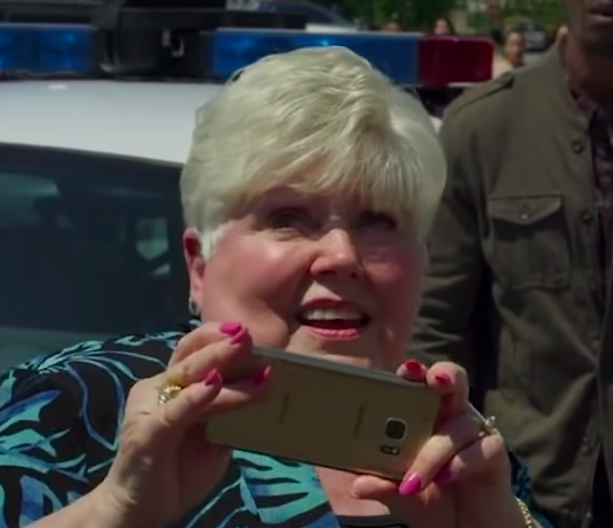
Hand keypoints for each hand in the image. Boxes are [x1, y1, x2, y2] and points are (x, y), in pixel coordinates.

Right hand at [93, 322, 267, 527]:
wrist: (139, 511)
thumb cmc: (176, 470)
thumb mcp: (212, 437)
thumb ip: (228, 412)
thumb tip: (262, 389)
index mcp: (173, 387)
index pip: (192, 352)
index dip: (215, 337)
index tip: (244, 329)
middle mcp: (158, 389)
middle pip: (190, 357)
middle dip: (220, 344)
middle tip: (247, 335)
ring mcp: (150, 409)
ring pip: (188, 378)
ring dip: (219, 363)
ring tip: (244, 349)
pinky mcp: (147, 433)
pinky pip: (174, 411)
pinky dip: (195, 397)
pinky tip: (213, 385)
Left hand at [350, 361, 524, 527]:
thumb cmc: (431, 499)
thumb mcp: (400, 494)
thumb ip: (382, 485)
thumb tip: (358, 485)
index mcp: (424, 414)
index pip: (419, 383)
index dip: (414, 372)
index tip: (406, 370)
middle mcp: (451, 414)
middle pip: (452, 379)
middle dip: (442, 376)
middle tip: (432, 382)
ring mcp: (474, 432)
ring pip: (459, 424)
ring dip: (433, 452)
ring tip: (412, 482)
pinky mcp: (495, 454)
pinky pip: (482, 448)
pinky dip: (461, 462)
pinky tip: (446, 476)